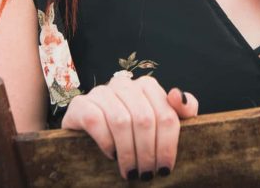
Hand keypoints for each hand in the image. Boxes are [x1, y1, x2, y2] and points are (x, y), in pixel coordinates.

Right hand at [61, 71, 199, 180]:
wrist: (91, 138)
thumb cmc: (133, 133)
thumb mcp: (160, 124)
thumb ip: (179, 111)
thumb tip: (178, 95)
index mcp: (147, 86)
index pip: (165, 114)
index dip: (168, 145)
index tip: (165, 168)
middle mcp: (123, 84)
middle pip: (144, 119)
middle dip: (148, 152)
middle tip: (147, 174)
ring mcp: (100, 92)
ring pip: (121, 121)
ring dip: (128, 152)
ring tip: (131, 172)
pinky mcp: (80, 105)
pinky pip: (95, 121)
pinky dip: (106, 142)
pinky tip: (111, 155)